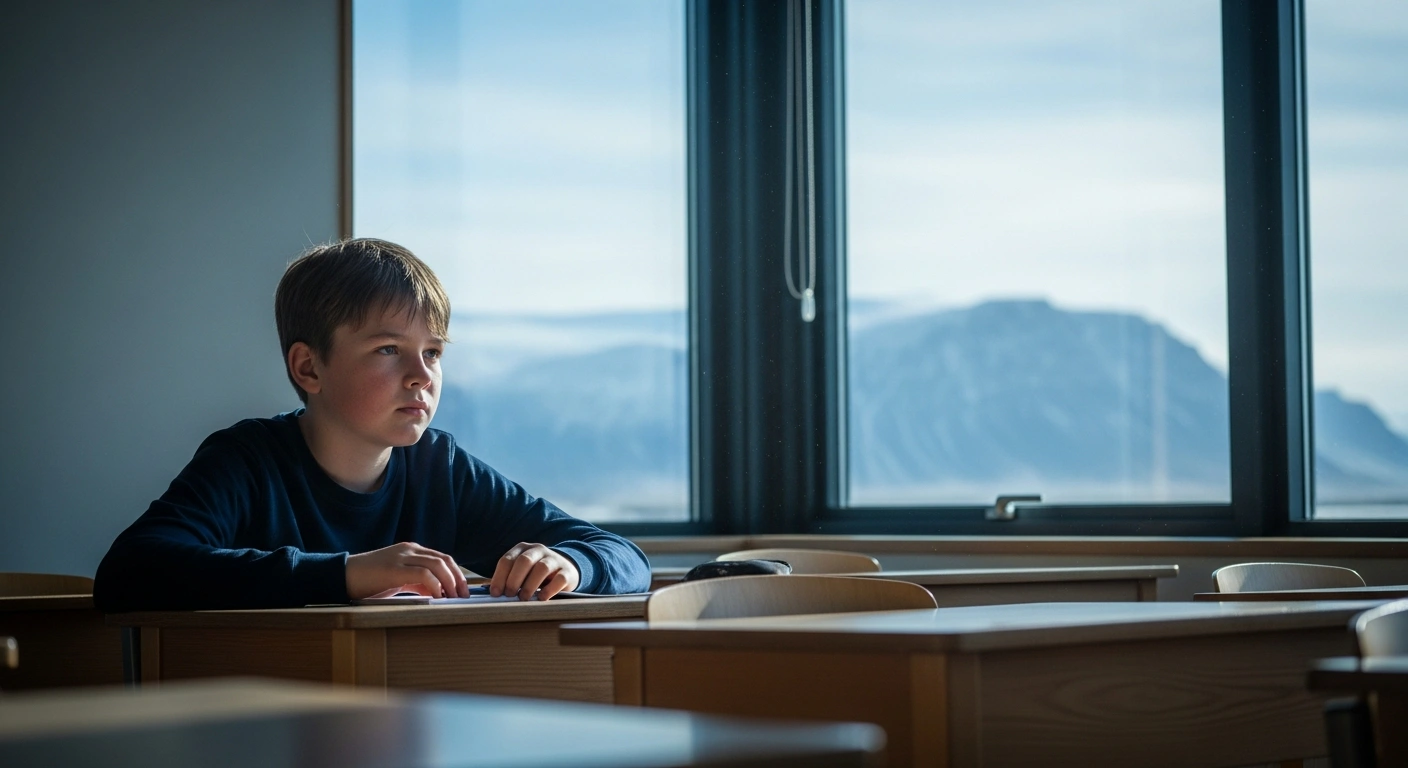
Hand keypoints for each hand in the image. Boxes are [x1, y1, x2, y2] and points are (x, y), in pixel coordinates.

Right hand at [345, 542, 468, 599]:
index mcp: (411, 550)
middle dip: (458, 578)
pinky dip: (435, 585)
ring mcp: (402, 557)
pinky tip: (438, 597)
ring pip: (437, 565)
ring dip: (450, 582)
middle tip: (464, 596)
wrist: (341, 576)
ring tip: (454, 598)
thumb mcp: (397, 580)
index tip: (462, 590)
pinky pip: (423, 574)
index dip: (456, 574)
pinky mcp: (394, 569)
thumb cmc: (368, 581)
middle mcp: (409, 550)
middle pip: (444, 560)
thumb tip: (436, 593)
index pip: (442, 559)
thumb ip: (416, 583)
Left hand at [489, 543, 579, 600]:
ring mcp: (554, 559)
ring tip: (524, 599)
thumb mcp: (521, 573)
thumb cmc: (536, 576)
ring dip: (529, 585)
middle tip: (509, 595)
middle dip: (514, 580)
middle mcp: (538, 550)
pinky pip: (559, 579)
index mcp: (522, 549)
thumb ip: (508, 579)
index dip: (499, 577)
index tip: (495, 593)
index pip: (507, 560)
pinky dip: (549, 590)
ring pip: (541, 568)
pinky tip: (541, 598)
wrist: (565, 571)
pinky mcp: (567, 571)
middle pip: (524, 561)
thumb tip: (493, 592)